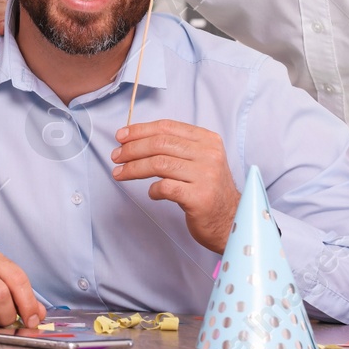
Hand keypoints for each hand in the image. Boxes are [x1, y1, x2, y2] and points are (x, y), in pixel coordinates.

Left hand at [111, 119, 239, 252]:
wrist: (232, 221)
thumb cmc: (208, 190)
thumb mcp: (199, 161)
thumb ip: (175, 148)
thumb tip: (134, 139)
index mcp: (208, 140)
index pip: (167, 127)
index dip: (140, 130)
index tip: (121, 137)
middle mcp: (209, 154)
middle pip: (160, 144)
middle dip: (132, 149)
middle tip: (116, 156)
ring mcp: (206, 175)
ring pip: (159, 164)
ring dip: (133, 168)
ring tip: (119, 173)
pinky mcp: (200, 197)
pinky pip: (165, 187)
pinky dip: (152, 190)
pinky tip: (152, 193)